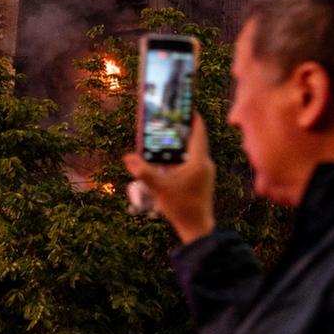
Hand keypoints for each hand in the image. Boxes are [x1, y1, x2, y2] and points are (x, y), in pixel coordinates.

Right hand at [122, 113, 216, 244]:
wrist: (196, 228)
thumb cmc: (181, 207)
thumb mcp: (159, 188)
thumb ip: (143, 171)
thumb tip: (128, 157)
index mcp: (198, 160)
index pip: (199, 131)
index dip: (192, 116)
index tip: (183, 105)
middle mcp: (205, 163)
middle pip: (195, 138)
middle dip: (182, 127)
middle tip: (168, 118)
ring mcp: (205, 171)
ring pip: (194, 149)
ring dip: (181, 141)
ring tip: (166, 134)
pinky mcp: (202, 178)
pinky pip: (193, 159)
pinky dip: (182, 154)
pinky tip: (168, 157)